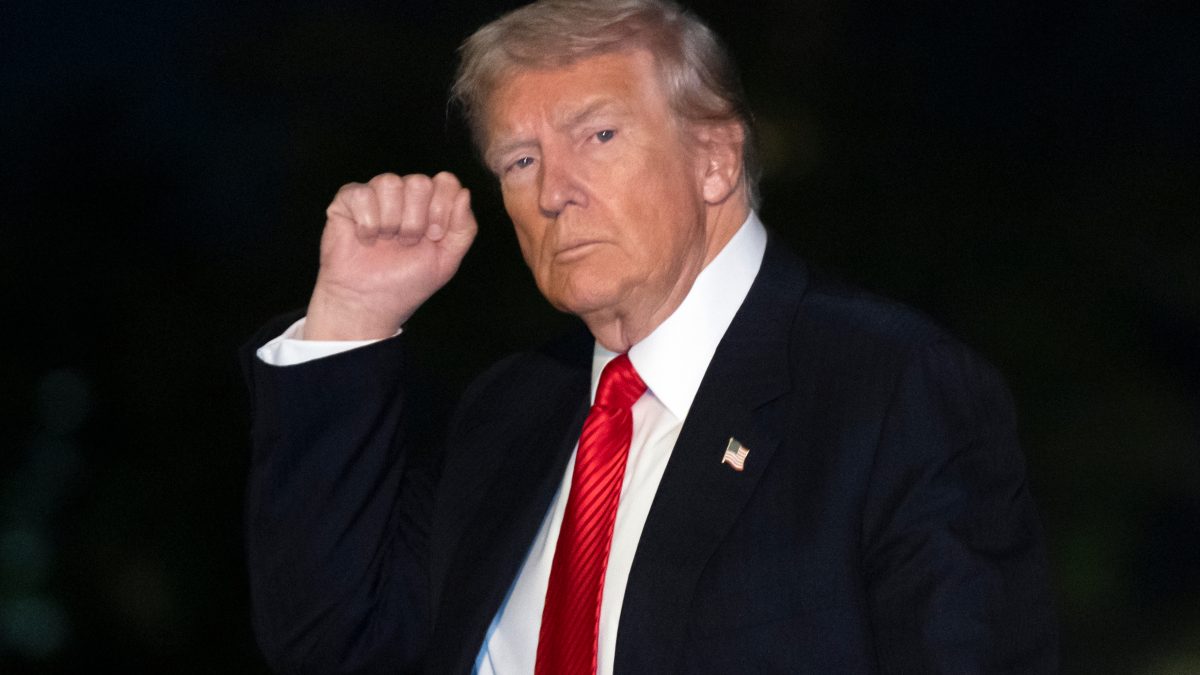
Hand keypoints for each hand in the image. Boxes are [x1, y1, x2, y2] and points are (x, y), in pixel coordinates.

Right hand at [304, 172, 476, 339]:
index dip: (442, 209)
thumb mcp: (446, 260)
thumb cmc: (406, 282)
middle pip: (419, 182)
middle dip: (416, 220)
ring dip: (391, 221)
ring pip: (390, 183)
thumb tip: (464, 193)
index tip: (433, 236)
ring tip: (386, 241)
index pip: (446, 182)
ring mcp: (376, 195)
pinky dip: (367, 222)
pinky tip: (366, 239)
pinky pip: (362, 194)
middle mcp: (404, 194)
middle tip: (407, 242)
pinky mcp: (347, 200)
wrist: (369, 302)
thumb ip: (464, 228)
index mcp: (430, 204)